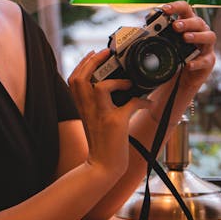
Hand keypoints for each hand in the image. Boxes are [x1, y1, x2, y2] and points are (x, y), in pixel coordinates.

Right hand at [68, 49, 150, 176]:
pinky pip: (130, 104)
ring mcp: (101, 114)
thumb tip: (115, 85)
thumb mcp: (93, 118)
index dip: (82, 63)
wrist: (102, 166)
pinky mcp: (116, 123)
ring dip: (116, 80)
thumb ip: (96, 102)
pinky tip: (147, 103)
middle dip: (93, 61)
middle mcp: (87, 108)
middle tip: (106, 53)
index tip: (93, 53)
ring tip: (128, 82)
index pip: (73, 78)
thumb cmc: (101, 141)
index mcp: (81, 106)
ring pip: (100, 87)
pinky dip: (141, 101)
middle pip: (81, 78)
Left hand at [161, 0, 216, 91]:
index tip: (165, 9)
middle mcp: (200, 31)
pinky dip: (197, 62)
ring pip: (209, 36)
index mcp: (188, 23)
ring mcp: (206, 46)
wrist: (183, 76)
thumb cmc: (175, 54)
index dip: (176, 7)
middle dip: (187, 22)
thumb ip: (157, 36)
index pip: (185, 10)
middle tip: (175, 26)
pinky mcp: (208, 61)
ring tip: (185, 38)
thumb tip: (141, 31)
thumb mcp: (165, 43)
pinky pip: (206, 60)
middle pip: (198, 21)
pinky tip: (189, 64)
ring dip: (197, 36)